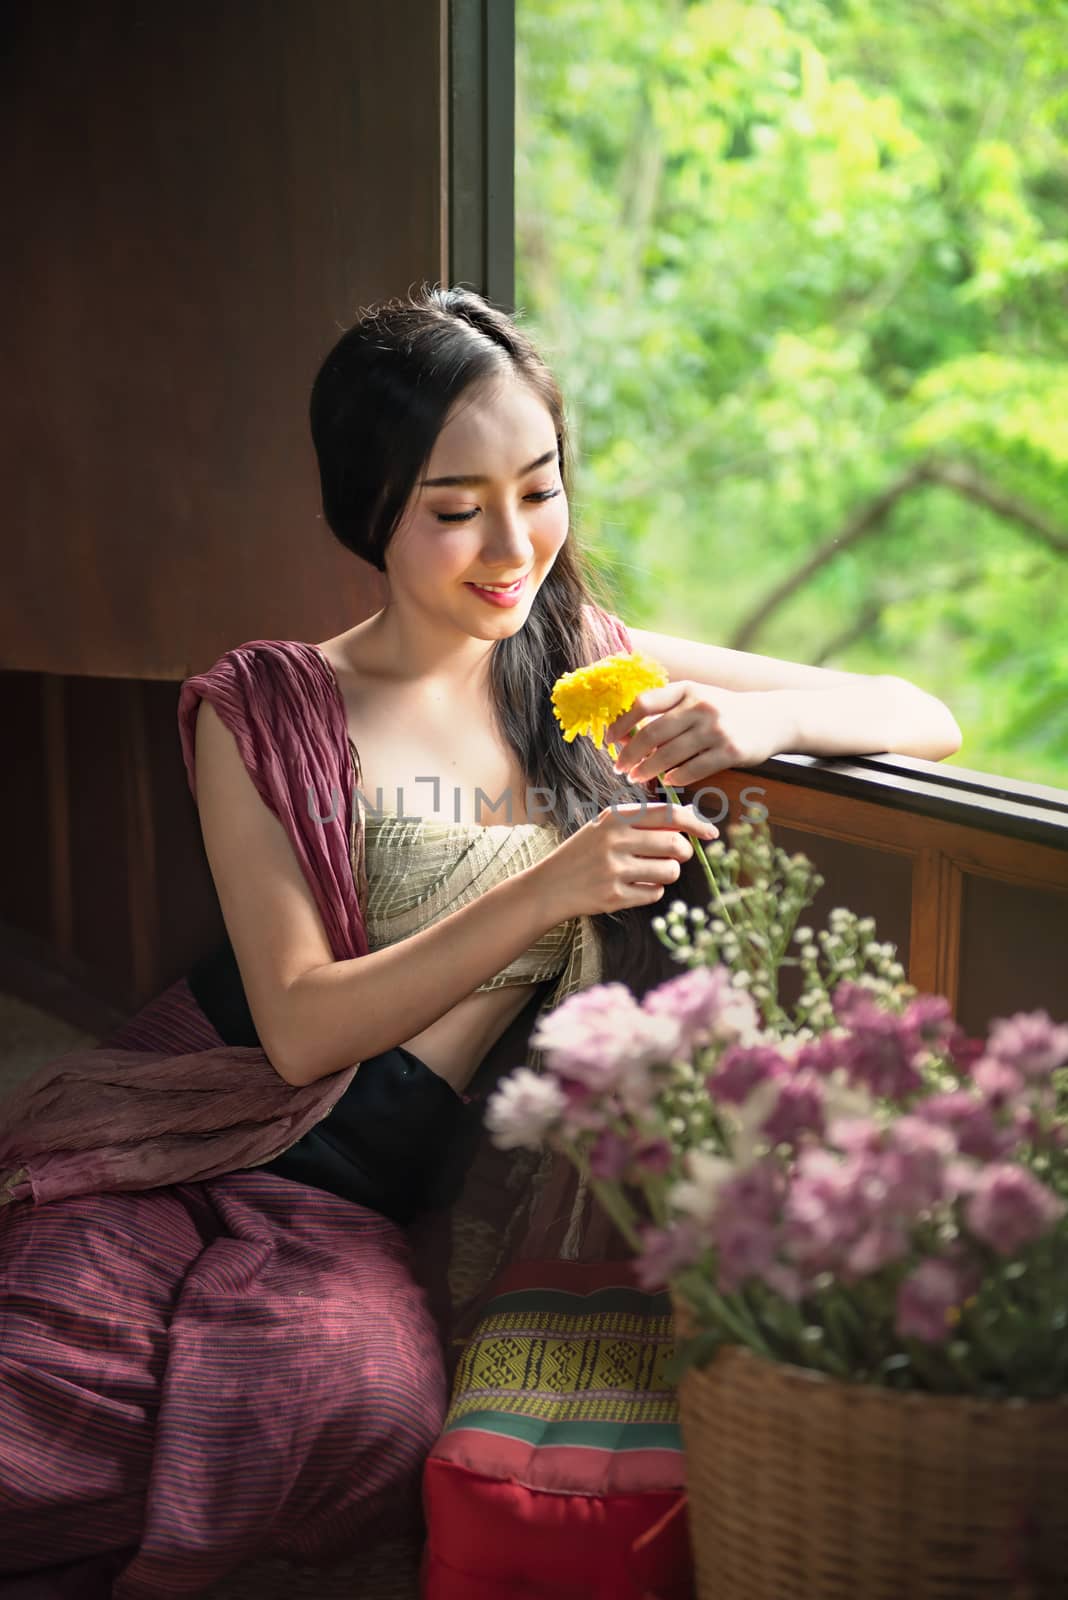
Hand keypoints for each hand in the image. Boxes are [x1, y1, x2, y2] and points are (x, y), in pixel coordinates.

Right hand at [532, 801, 720, 922]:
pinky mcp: (614, 896)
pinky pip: (655, 893)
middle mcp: (614, 840)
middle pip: (676, 845)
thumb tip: (689, 821)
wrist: (549, 886)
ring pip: (670, 871)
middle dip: (683, 853)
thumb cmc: (585, 853)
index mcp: (616, 817)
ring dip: (668, 873)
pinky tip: (634, 887)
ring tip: (649, 872)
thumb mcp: (607, 827)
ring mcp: (614, 870)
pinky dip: (652, 891)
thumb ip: (643, 822)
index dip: (696, 823)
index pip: (669, 814)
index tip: (711, 833)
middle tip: (675, 856)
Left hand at [605, 681, 789, 785]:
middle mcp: (700, 706)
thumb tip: (624, 735)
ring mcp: (716, 729)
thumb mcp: (697, 699)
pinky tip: (667, 781)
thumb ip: (666, 712)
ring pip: (670, 754)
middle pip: (651, 733)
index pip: (643, 703)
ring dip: (647, 770)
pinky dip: (676, 777)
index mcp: (686, 690)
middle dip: (630, 754)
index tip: (608, 740)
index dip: (620, 723)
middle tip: (619, 768)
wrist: (773, 718)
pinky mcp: (730, 751)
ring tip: (636, 778)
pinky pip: (694, 768)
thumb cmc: (725, 711)